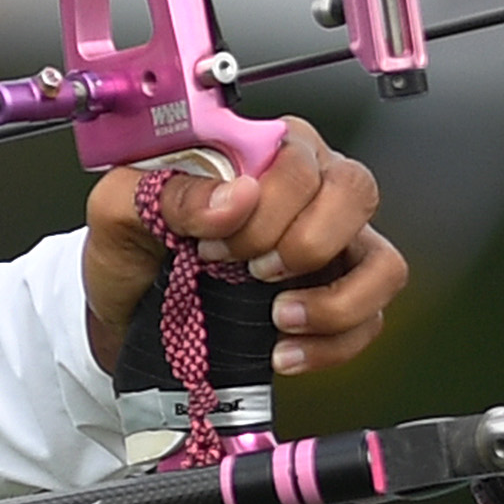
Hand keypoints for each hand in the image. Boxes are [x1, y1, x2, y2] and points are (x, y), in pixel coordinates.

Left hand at [79, 117, 407, 380]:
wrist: (123, 312)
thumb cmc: (130, 248)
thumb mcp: (120, 209)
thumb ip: (167, 191)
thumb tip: (234, 197)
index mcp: (262, 151)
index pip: (299, 158)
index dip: (265, 205)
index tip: (212, 242)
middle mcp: (309, 190)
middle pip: (356, 193)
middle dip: (303, 242)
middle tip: (250, 272)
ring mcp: (330, 246)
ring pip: (383, 262)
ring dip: (336, 299)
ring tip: (277, 317)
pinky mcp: (335, 298)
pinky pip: (371, 318)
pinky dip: (334, 344)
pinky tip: (285, 352)